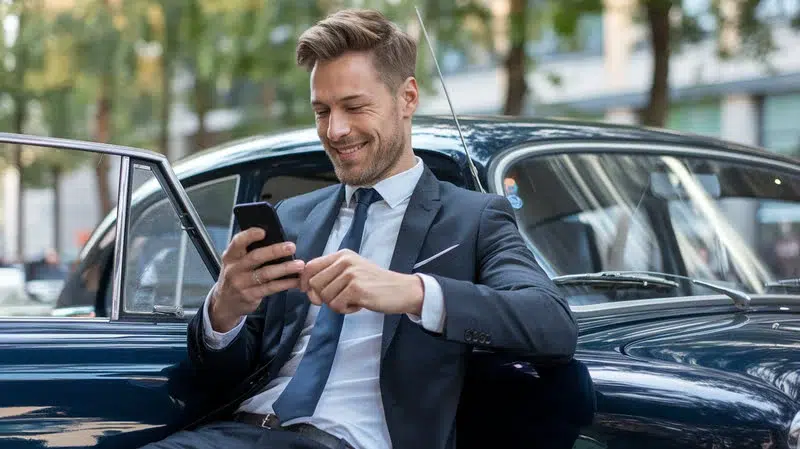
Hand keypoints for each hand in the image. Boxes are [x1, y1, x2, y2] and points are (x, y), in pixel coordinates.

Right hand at [210, 228, 304, 331]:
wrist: (225, 303)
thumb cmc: (236, 276)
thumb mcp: (236, 262)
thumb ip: (249, 252)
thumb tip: (275, 239)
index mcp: (231, 256)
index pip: (238, 242)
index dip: (250, 236)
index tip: (263, 231)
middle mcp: (234, 269)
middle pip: (256, 257)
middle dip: (275, 251)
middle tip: (291, 247)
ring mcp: (242, 283)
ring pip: (265, 274)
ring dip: (285, 268)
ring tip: (299, 265)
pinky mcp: (250, 295)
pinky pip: (270, 288)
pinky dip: (285, 283)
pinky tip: (295, 280)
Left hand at [299, 249, 422, 314]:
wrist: (401, 290)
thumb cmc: (375, 284)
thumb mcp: (353, 271)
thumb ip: (331, 275)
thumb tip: (307, 290)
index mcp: (342, 255)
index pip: (311, 266)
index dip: (304, 282)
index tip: (308, 293)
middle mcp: (345, 261)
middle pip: (315, 284)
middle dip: (322, 297)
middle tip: (340, 299)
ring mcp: (351, 274)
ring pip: (325, 297)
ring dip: (337, 305)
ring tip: (353, 300)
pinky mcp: (356, 289)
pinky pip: (336, 305)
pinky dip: (345, 310)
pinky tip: (358, 304)